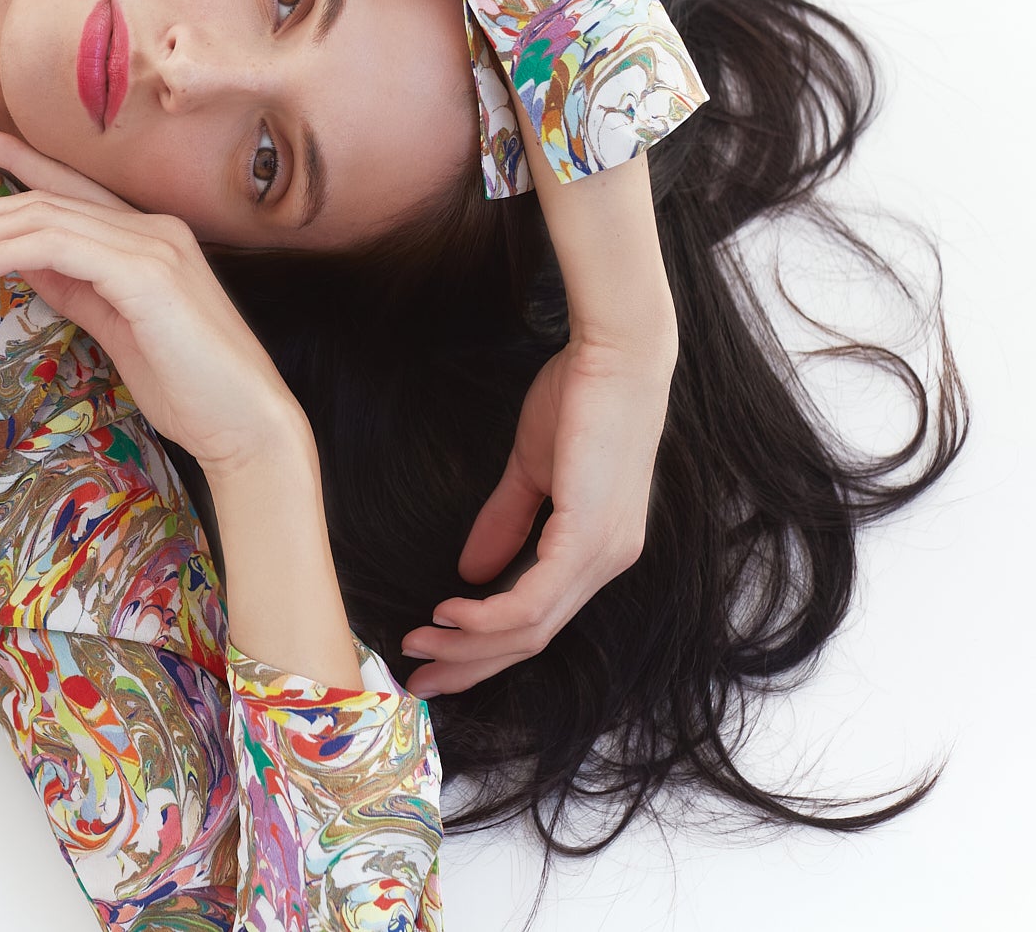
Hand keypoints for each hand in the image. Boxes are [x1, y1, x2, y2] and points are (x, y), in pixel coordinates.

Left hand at [0, 123, 300, 471]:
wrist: (245, 424)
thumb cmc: (188, 385)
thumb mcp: (115, 326)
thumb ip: (75, 287)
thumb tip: (22, 263)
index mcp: (148, 236)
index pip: (70, 186)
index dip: (17, 158)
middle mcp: (152, 228)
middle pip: (44, 200)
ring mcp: (152, 246)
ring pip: (44, 218)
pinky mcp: (146, 275)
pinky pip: (60, 247)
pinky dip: (8, 254)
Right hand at [399, 339, 672, 696]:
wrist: (616, 355)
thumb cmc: (581, 399)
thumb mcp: (531, 468)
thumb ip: (506, 520)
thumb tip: (471, 571)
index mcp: (596, 550)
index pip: (538, 618)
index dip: (485, 647)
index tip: (434, 660)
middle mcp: (606, 563)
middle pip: (532, 638)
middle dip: (471, 666)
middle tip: (418, 680)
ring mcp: (602, 553)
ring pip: (530, 627)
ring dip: (469, 645)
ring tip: (419, 646)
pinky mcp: (588, 536)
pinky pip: (534, 598)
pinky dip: (488, 615)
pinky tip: (450, 615)